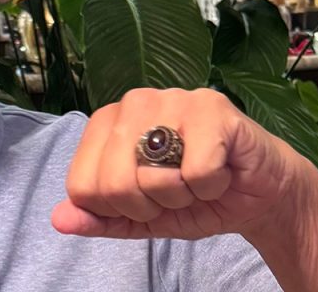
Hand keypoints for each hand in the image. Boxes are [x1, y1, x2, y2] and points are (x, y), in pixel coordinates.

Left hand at [51, 87, 305, 239]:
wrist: (258, 194)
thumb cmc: (195, 197)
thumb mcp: (140, 217)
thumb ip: (99, 218)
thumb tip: (59, 219)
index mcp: (107, 124)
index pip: (82, 186)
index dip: (118, 209)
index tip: (146, 199)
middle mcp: (134, 103)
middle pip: (112, 183)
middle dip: (150, 206)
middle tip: (176, 191)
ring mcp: (172, 98)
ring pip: (152, 177)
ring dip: (181, 196)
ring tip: (197, 178)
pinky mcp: (212, 107)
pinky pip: (195, 172)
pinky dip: (211, 186)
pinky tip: (221, 170)